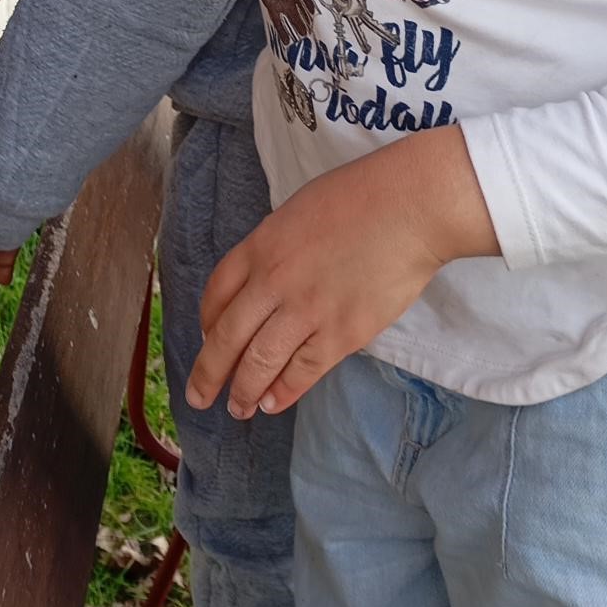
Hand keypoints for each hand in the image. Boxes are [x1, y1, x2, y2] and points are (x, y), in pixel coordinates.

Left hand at [187, 128, 497, 419]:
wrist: (407, 208)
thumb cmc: (359, 198)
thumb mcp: (296, 212)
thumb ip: (275, 248)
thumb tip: (265, 280)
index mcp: (260, 247)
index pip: (217, 293)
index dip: (207, 323)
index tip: (207, 338)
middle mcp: (274, 281)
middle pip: (227, 336)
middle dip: (208, 373)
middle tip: (198, 395)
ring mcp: (306, 311)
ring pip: (259, 362)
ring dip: (243, 391)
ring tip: (237, 408)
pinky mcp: (342, 334)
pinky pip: (302, 372)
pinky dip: (283, 392)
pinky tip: (272, 403)